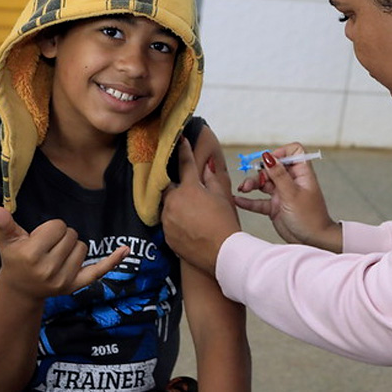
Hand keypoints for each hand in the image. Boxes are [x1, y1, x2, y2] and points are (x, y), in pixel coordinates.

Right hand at [0, 206, 128, 300]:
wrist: (20, 290)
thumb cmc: (14, 258)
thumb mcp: (6, 240)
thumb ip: (1, 223)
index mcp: (30, 255)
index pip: (58, 226)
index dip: (50, 229)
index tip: (39, 239)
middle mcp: (47, 270)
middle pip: (72, 235)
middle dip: (61, 237)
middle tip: (46, 249)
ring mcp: (63, 280)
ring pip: (83, 247)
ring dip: (72, 247)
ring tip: (54, 257)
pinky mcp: (75, 286)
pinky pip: (99, 270)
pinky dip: (113, 260)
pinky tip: (125, 250)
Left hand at [162, 138, 240, 274]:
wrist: (222, 253)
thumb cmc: (225, 222)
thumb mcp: (222, 196)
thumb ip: (212, 178)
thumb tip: (207, 166)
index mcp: (189, 188)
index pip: (185, 163)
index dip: (183, 150)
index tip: (180, 140)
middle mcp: (173, 201)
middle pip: (169, 186)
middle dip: (177, 185)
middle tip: (189, 190)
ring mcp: (167, 219)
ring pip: (167, 204)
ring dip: (176, 203)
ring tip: (191, 212)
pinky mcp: (166, 234)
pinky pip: (168, 221)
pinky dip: (175, 219)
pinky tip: (189, 225)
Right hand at [235, 143, 341, 252]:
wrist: (312, 241)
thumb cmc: (310, 218)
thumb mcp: (292, 194)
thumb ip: (279, 175)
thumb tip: (268, 156)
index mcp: (301, 174)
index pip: (293, 152)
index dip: (281, 153)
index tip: (269, 161)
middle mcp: (291, 181)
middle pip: (273, 167)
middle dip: (261, 172)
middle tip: (254, 182)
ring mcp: (283, 194)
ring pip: (264, 183)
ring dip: (252, 184)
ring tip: (243, 188)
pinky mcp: (275, 207)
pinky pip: (259, 201)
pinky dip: (249, 201)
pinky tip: (238, 200)